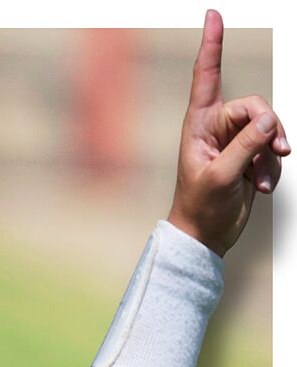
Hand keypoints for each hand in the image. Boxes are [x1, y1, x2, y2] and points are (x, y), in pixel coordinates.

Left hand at [166, 10, 289, 255]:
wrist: (206, 235)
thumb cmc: (200, 208)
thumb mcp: (221, 177)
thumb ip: (246, 147)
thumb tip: (269, 122)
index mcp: (198, 125)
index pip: (207, 77)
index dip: (211, 45)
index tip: (213, 14)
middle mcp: (217, 127)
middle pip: (255, 106)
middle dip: (270, 128)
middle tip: (276, 152)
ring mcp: (235, 141)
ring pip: (270, 129)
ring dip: (272, 155)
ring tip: (261, 180)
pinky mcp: (250, 156)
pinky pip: (274, 149)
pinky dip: (273, 167)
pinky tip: (262, 187)